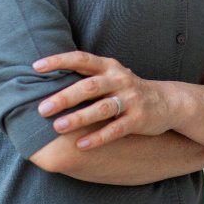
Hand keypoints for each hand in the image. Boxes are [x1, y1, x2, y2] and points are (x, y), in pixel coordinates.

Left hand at [32, 51, 175, 150]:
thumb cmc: (128, 89)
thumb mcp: (111, 76)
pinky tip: (81, 145)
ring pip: (101, 108)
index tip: (36, 67)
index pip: (81, 59)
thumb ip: (87, 77)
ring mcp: (130, 100)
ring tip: (57, 127)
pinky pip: (115, 129)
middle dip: (64, 97)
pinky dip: (98, 138)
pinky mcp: (138, 119)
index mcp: (108, 67)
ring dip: (78, 118)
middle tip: (41, 108)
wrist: (167, 102)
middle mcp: (119, 80)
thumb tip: (48, 82)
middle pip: (89, 86)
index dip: (58, 61)